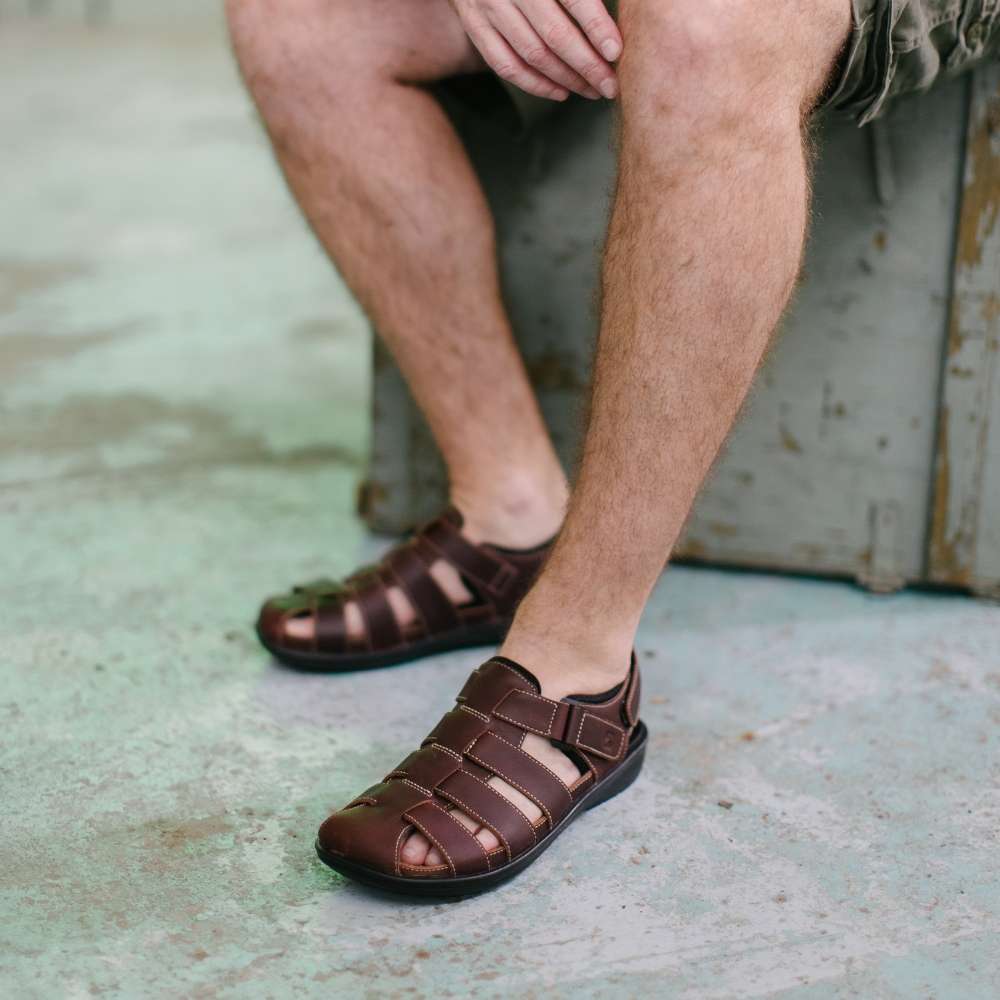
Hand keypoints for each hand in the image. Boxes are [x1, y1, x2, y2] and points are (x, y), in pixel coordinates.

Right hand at [451, 0, 620, 101]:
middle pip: (554, 35)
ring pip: (533, 55)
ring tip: (591, 90)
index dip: (596, 27)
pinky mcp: (476, 27)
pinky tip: (561, 92)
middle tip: (609, 85)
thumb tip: (610, 26)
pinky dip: (536, 85)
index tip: (615, 52)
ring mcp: (489, 7)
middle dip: (587, 65)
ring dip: (566, 79)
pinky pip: (507, 66)